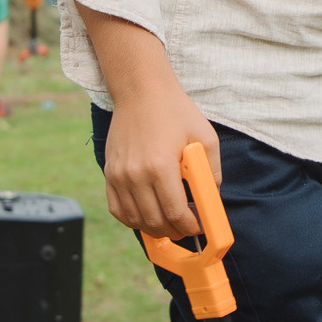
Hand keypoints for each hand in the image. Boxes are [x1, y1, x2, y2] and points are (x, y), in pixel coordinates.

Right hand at [101, 81, 220, 238]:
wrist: (140, 90)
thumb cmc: (175, 111)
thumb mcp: (205, 137)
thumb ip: (212, 171)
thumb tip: (212, 198)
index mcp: (160, 166)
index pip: (174, 212)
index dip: (189, 226)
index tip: (198, 226)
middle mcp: (135, 174)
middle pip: (154, 221)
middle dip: (174, 231)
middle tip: (186, 229)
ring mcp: (118, 175)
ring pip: (134, 219)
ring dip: (154, 228)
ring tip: (169, 225)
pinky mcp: (109, 172)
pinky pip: (116, 209)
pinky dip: (132, 219)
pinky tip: (146, 217)